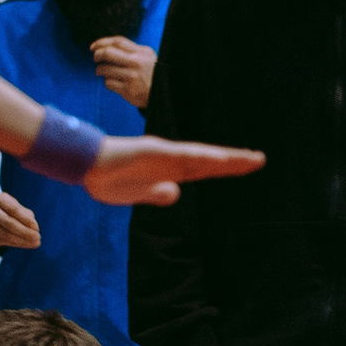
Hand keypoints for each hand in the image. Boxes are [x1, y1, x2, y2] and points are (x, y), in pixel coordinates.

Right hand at [0, 190, 40, 249]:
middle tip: (38, 237)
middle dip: (25, 232)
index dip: (27, 220)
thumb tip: (35, 229)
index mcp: (0, 199)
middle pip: (9, 223)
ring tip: (36, 243)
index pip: (14, 210)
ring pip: (7, 235)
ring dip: (24, 240)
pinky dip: (19, 243)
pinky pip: (5, 241)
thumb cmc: (9, 210)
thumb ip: (26, 216)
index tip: (37, 228)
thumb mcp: (17, 207)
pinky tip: (28, 244)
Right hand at [83, 135, 263, 205]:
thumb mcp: (139, 194)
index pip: (205, 171)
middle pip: (209, 161)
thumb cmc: (109, 178)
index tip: (249, 168)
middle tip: (261, 160)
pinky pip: (178, 154)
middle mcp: (171, 159)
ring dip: (223, 157)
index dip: (226, 170)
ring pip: (199, 156)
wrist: (84, 165)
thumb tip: (176, 194)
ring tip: (247, 159)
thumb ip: (157, 194)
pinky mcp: (150, 150)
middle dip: (234, 162)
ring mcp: (162, 153)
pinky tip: (214, 156)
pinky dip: (197, 156)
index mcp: (170, 171)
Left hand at [91, 36, 156, 108]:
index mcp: (142, 53)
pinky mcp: (128, 90)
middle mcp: (137, 63)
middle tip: (96, 59)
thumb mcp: (147, 57)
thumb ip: (131, 50)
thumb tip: (107, 46)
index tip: (93, 47)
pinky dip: (108, 82)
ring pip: (104, 69)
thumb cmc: (151, 73)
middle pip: (108, 53)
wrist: (163, 93)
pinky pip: (108, 83)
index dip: (102, 42)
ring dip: (100, 70)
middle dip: (97, 55)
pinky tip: (114, 82)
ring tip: (104, 72)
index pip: (118, 42)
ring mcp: (132, 77)